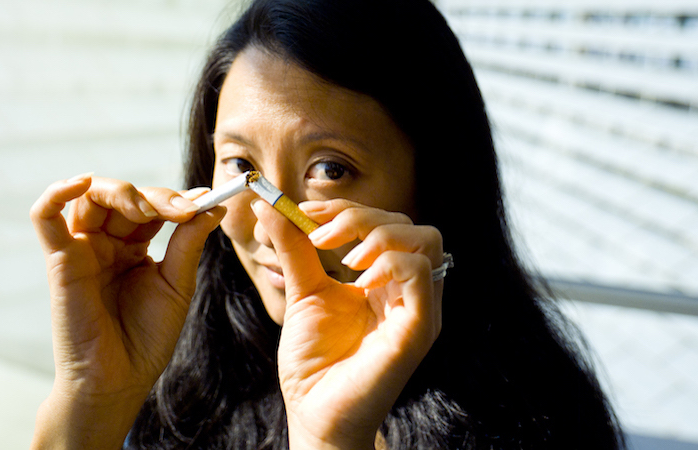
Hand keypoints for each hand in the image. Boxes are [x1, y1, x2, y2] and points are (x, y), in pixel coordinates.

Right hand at [29, 174, 224, 448]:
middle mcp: (106, 244)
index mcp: (134, 248)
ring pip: (91, 198)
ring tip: (150, 209)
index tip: (207, 200)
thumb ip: (188, 242)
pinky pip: (46, 218)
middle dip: (156, 197)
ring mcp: (82, 250)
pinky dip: (57, 194)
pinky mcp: (60, 261)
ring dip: (122, 192)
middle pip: (124, 197)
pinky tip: (81, 182)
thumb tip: (213, 206)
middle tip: (183, 209)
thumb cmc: (148, 338)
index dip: (177, 199)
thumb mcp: (177, 283)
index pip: (152, 206)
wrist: (120, 379)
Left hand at [251, 198, 443, 449]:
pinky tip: (358, 280)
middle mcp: (411, 291)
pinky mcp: (420, 328)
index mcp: (389, 281)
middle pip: (410, 224)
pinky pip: (422, 274)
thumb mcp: (303, 292)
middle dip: (362, 217)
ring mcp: (419, 309)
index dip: (349, 210)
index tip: (307, 214)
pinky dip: (390, 263)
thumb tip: (269, 204)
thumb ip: (295, 248)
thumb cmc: (315, 363)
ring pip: (427, 240)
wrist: (315, 413)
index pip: (387, 223)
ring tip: (344, 257)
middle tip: (320, 236)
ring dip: (380, 235)